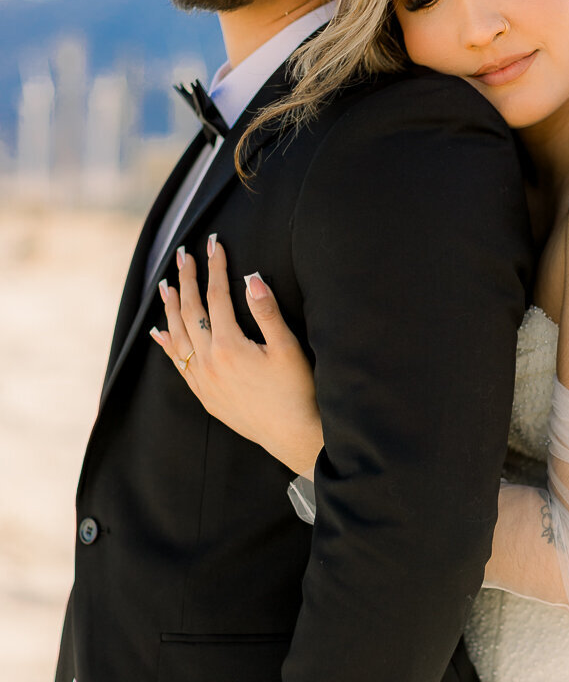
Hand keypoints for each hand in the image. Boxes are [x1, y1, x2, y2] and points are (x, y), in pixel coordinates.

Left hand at [150, 236, 323, 475]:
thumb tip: (251, 278)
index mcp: (230, 347)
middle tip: (183, 256)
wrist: (291, 435)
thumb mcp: (287, 349)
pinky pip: (178, 363)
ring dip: (170, 307)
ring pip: (178, 336)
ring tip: (165, 284)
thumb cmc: (296, 391)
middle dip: (186, 280)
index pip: (217, 297)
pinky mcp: (205, 395)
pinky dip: (167, 344)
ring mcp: (203, 380)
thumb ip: (267, 312)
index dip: (215, 268)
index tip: (214, 245)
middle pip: (191, 311)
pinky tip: (160, 332)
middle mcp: (209, 362)